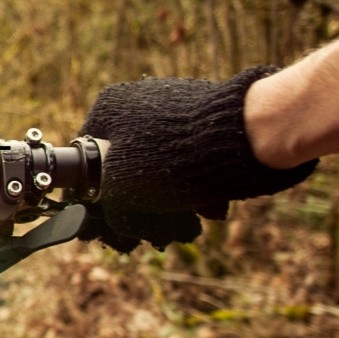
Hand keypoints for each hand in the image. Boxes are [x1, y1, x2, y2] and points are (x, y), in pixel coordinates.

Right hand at [78, 66, 317, 251]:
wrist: (248, 134)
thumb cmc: (174, 158)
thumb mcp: (121, 189)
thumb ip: (106, 208)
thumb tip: (108, 226)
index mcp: (109, 108)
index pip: (90, 160)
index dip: (100, 199)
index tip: (115, 226)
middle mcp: (138, 103)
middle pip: (129, 169)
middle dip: (142, 207)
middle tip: (155, 235)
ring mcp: (174, 109)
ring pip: (161, 171)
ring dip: (169, 206)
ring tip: (184, 229)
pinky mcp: (207, 121)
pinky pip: (189, 163)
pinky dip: (193, 189)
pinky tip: (205, 211)